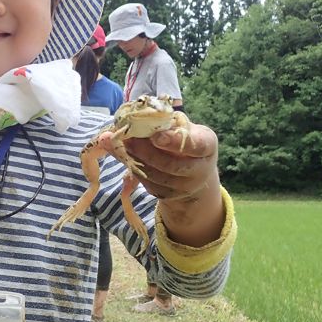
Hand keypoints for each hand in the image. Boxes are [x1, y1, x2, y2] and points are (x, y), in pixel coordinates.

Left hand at [106, 121, 223, 246]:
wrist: (192, 169)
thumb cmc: (182, 140)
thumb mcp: (178, 127)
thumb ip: (155, 125)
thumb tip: (115, 128)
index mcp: (206, 145)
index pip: (195, 145)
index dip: (174, 142)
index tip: (155, 136)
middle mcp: (201, 168)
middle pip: (171, 165)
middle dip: (146, 152)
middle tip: (127, 139)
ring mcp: (186, 186)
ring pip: (157, 177)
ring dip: (136, 161)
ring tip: (123, 146)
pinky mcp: (171, 196)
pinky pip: (150, 185)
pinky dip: (135, 172)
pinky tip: (127, 159)